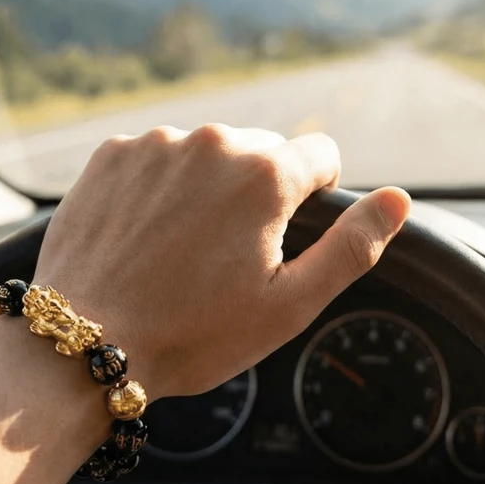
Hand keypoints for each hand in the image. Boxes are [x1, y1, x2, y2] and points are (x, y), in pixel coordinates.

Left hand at [34, 124, 410, 398]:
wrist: (87, 342)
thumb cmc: (193, 334)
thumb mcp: (289, 305)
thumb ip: (353, 246)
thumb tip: (398, 200)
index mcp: (265, 175)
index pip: (321, 155)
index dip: (315, 195)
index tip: (288, 232)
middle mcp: (211, 142)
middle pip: (261, 152)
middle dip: (257, 192)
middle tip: (229, 257)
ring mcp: (154, 144)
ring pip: (205, 154)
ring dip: (205, 187)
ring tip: (181, 250)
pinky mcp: (110, 155)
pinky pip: (155, 157)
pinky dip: (158, 186)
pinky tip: (145, 236)